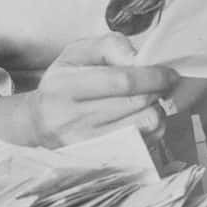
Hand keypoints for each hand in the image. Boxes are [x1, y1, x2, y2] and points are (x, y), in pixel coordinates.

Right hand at [21, 33, 178, 146]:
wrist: (38, 123)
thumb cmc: (63, 84)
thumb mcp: (77, 53)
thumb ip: (109, 46)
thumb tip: (137, 59)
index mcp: (65, 86)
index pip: (121, 81)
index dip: (153, 76)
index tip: (169, 73)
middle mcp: (72, 118)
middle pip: (136, 105)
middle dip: (158, 91)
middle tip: (164, 85)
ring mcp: (85, 144)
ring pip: (143, 127)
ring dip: (157, 111)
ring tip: (150, 102)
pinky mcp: (96, 160)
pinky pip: (141, 145)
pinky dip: (150, 130)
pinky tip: (141, 119)